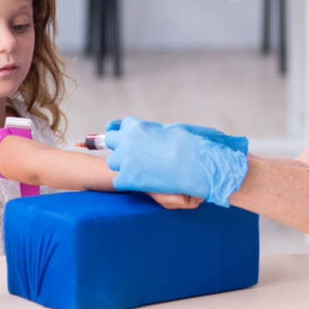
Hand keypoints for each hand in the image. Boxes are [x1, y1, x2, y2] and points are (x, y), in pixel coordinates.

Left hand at [105, 116, 247, 206]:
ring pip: (113, 162)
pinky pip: (119, 181)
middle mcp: (126, 140)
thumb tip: (150, 133)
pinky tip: (143, 182)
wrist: (199, 164)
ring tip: (141, 169)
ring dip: (123, 165)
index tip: (119, 134)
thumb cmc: (191, 145)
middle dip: (119, 146)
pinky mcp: (127, 179)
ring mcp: (125, 160)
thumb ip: (156, 131)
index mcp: (137, 126)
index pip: (119, 126)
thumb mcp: (172, 130)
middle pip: (110, 141)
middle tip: (132, 154)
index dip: (121, 132)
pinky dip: (129, 183)